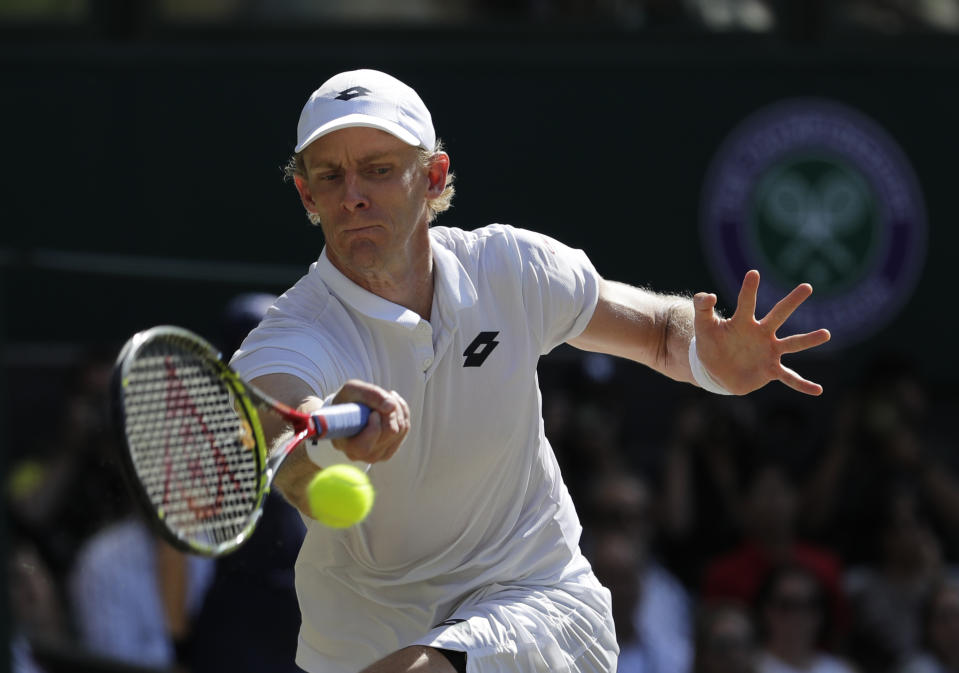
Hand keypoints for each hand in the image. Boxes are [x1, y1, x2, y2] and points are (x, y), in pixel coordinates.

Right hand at [327, 380, 409, 462]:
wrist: (346, 410)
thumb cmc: (346, 402)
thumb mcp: (351, 390)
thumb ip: (369, 395)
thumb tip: (391, 406)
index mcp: (346, 446)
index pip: (365, 446)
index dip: (374, 426)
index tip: (373, 412)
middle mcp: (361, 455)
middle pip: (390, 432)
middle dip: (389, 411)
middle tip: (383, 397)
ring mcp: (377, 455)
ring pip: (400, 430)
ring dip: (397, 410)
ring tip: (386, 398)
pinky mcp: (388, 449)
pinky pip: (404, 429)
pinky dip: (402, 414)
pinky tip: (393, 405)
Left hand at [693, 270, 830, 395]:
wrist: (715, 370)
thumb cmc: (711, 344)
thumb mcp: (703, 327)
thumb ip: (702, 308)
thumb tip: (708, 295)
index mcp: (743, 321)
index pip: (747, 302)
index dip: (749, 289)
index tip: (753, 273)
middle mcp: (761, 333)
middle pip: (778, 315)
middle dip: (791, 301)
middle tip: (807, 286)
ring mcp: (768, 351)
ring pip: (792, 343)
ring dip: (808, 340)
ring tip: (826, 333)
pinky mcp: (770, 370)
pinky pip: (789, 377)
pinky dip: (802, 384)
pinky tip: (818, 390)